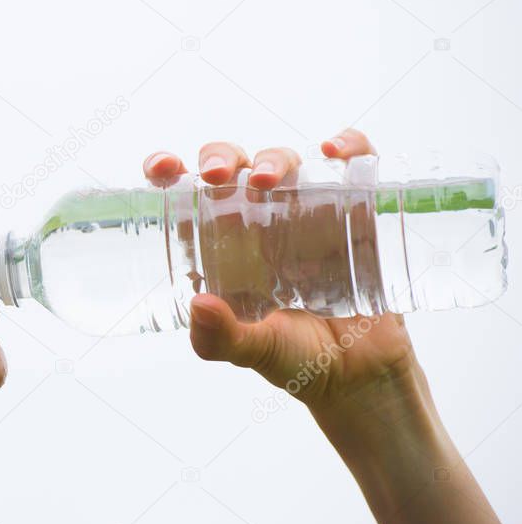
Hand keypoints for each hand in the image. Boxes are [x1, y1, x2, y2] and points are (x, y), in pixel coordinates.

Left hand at [144, 129, 512, 523]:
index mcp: (220, 246)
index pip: (185, 194)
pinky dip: (349, 144)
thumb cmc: (295, 361)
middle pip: (232, 166)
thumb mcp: (252, 352)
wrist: (361, 379)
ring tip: (267, 180)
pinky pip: (352, 165)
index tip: (160, 169)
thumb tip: (199, 304)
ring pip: (283, 162)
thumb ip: (221, 338)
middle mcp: (257, 222)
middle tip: (217, 176)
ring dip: (273, 158)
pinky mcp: (354, 215)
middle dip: (219, 157)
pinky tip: (335, 151)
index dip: (167, 169)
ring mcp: (305, 215)